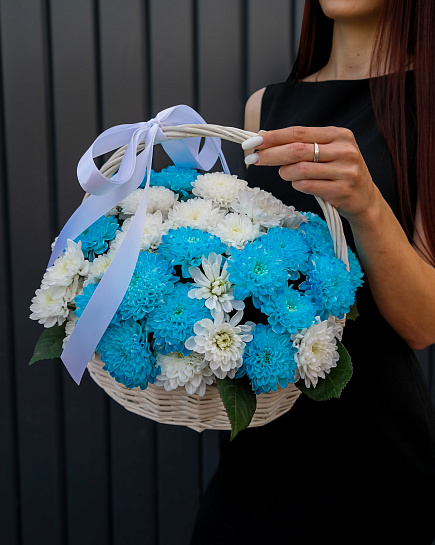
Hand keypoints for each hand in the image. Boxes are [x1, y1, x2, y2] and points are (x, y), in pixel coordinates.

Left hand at [244, 126, 379, 224]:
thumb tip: (265, 139)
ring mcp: (345, 171)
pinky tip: (299, 184)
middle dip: (270, 154)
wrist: (365, 200)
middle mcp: (344, 150)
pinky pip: (306, 186)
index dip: (274, 136)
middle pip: (297, 150)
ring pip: (299, 170)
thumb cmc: (339, 173)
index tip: (254, 141)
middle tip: (253, 159)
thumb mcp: (329, 152)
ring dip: (285, 173)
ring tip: (286, 174)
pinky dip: (296, 185)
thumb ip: (303, 145)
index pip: (299, 132)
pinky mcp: (341, 191)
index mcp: (339, 135)